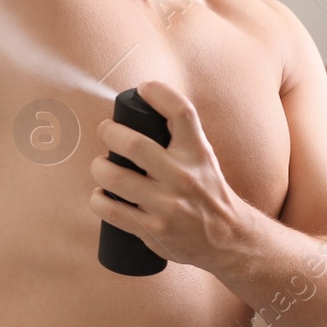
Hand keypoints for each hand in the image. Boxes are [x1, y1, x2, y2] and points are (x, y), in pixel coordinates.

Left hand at [87, 79, 247, 271]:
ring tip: (101, 165)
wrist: (229, 238)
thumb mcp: (203, 157)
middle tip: (106, 131)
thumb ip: (179, 135)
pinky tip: (99, 195)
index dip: (158, 92)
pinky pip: (111, 210)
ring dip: (99, 167)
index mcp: (197, 153)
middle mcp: (183, 177)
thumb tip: (139, 109)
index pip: (180, 112)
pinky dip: (97, 200)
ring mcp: (167, 205)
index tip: (144, 88)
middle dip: (109, 132)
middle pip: (134, 144)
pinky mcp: (154, 230)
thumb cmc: (208, 191)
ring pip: (115, 178)